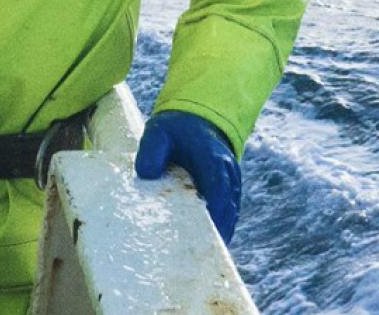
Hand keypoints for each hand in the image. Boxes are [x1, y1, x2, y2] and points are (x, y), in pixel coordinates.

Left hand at [133, 110, 241, 241]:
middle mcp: (228, 171)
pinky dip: (219, 227)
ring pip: (230, 212)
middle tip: (197, 252)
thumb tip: (147, 174)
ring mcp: (231, 182)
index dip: (213, 208)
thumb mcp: (158, 132)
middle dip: (216, 229)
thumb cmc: (175, 129)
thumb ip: (151, 149)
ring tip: (200, 256)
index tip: (203, 229)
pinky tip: (204, 246)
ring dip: (219, 232)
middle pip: (227, 205)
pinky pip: (228, 213)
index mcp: (213, 156)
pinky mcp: (228, 192)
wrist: (195, 121)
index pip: (217, 185)